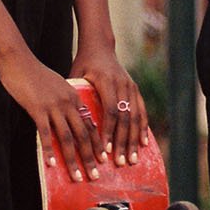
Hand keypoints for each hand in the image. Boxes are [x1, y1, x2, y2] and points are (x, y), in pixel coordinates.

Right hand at [0, 49, 99, 179]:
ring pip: (67, 138)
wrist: (19, 61)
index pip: (91, 125)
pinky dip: (50, 150)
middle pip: (83, 135)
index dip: (98, 144)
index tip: (102, 161)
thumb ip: (66, 100)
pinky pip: (46, 133)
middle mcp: (68, 103)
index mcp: (75, 97)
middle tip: (95, 176)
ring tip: (77, 177)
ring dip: (73, 160)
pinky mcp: (38, 109)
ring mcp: (54, 106)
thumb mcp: (57, 85)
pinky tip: (52, 164)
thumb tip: (71, 118)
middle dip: (90, 158)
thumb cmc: (36, 74)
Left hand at [70, 47, 148, 166]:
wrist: (100, 47)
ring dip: (134, 140)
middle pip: (125, 117)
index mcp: (106, 81)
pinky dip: (143, 128)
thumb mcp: (76, 75)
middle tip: (120, 162)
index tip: (106, 150)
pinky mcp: (135, 90)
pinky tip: (143, 143)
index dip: (109, 131)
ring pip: (136, 117)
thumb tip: (66, 121)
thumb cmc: (84, 64)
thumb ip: (76, 95)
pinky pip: (142, 111)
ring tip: (132, 159)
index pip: (110, 110)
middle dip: (123, 142)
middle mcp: (122, 84)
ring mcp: (131, 87)